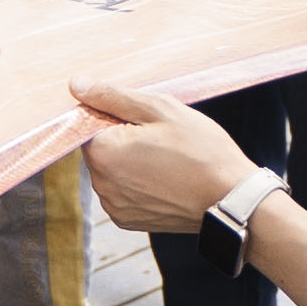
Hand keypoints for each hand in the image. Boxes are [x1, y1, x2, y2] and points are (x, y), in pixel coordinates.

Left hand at [65, 81, 252, 232]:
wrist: (230, 199)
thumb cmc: (202, 151)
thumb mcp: (161, 110)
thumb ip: (114, 97)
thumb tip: (76, 85)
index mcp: (103, 153)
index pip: (89, 123)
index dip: (117, 116)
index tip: (148, 122)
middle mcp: (101, 184)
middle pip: (100, 149)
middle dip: (123, 139)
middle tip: (162, 140)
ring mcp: (114, 206)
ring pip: (112, 171)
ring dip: (130, 162)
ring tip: (167, 161)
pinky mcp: (127, 220)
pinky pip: (123, 192)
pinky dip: (138, 184)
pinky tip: (165, 179)